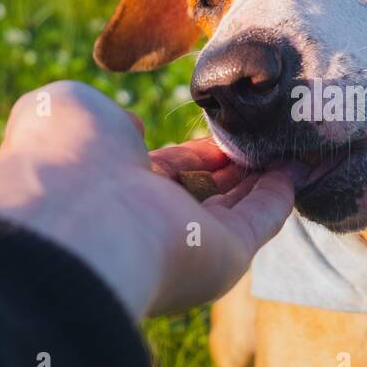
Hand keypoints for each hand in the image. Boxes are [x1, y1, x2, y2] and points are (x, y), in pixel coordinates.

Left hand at [0, 80, 295, 319]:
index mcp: (110, 191)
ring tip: (299, 141)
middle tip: (270, 133)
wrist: (75, 218)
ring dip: (267, 175)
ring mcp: (188, 243)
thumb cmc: (64, 157)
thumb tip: (136, 132)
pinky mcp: (225, 256)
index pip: (162, 171)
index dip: (193, 151)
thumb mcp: (72, 110)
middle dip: (236, 164)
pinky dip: (282, 193)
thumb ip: (106, 117)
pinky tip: (302, 165)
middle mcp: (150, 222)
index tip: (223, 125)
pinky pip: (260, 220)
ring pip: (237, 206)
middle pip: (205, 192)